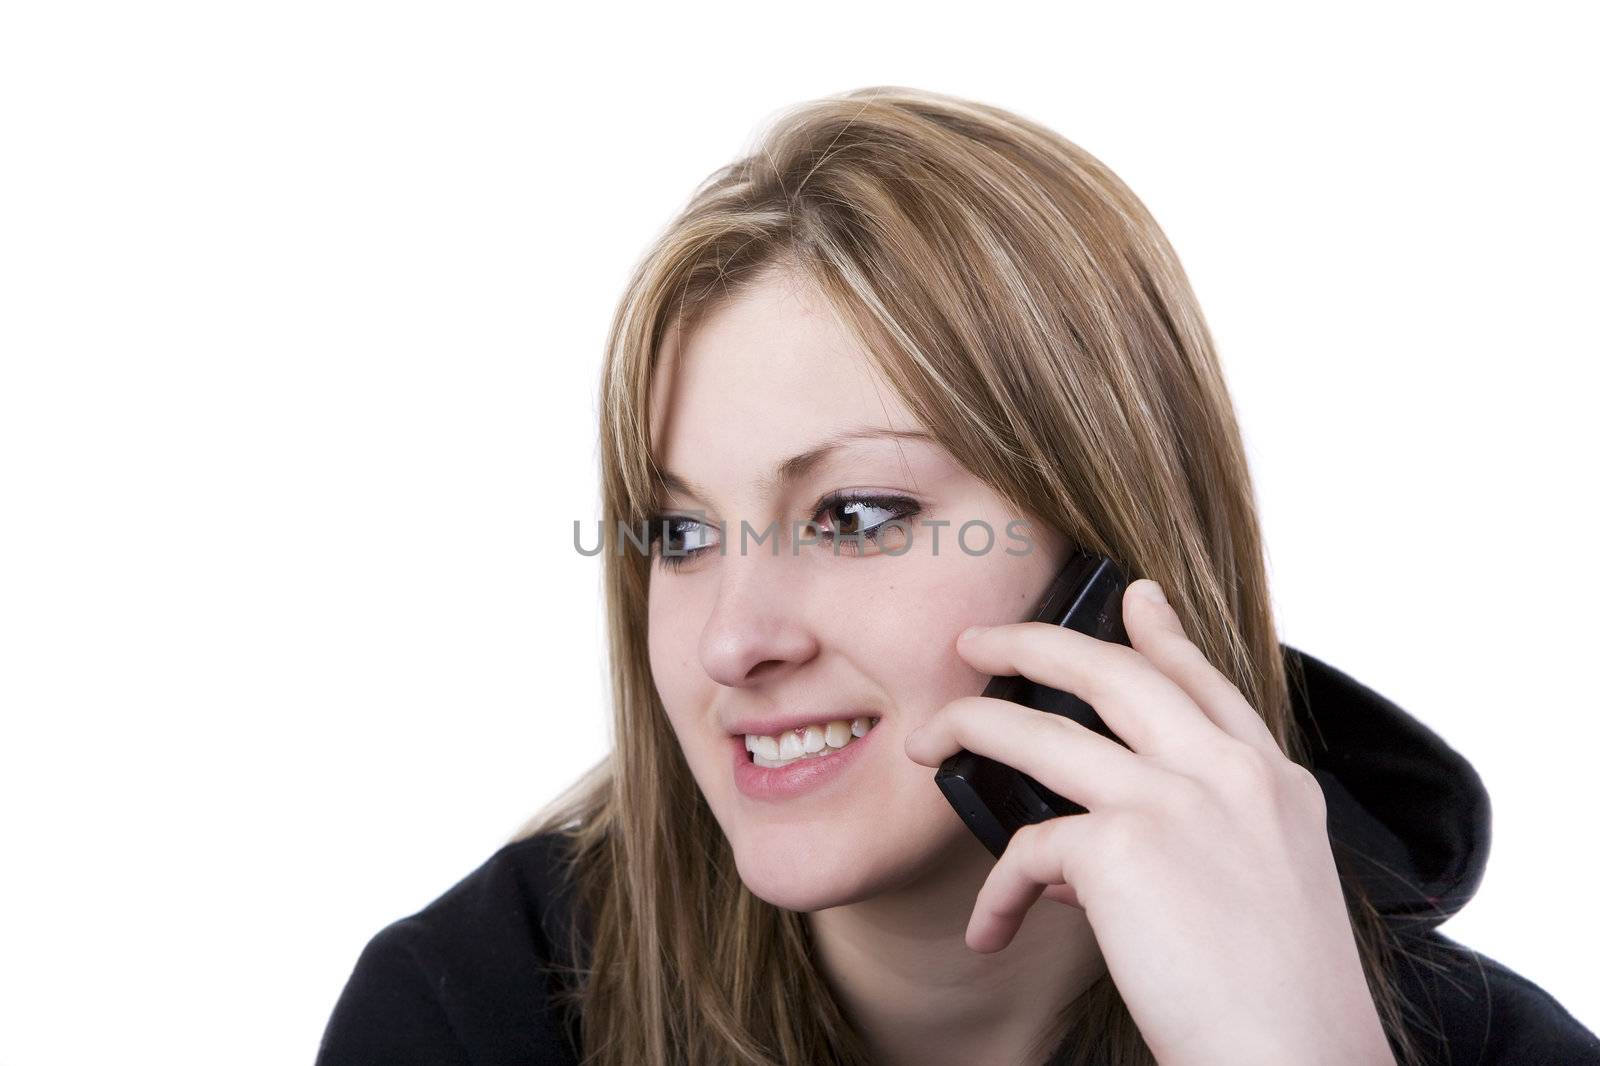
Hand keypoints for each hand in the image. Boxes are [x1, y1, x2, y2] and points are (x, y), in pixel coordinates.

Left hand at [903, 579, 1396, 1065]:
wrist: (1293, 1060)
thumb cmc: (1276, 1004)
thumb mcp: (1257, 895)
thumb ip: (1179, 849)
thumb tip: (1073, 856)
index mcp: (1272, 783)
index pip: (1205, 683)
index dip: (1163, 634)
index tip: (1133, 596)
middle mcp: (1228, 774)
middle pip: (1114, 673)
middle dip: (1033, 643)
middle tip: (981, 639)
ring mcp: (1176, 800)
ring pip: (1042, 732)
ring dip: (970, 728)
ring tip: (927, 740)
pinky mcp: (1122, 846)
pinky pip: (1026, 848)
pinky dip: (996, 892)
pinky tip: (989, 929)